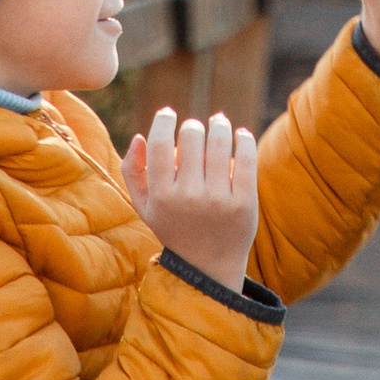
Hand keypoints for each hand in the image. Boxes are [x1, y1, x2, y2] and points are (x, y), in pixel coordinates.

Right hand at [126, 106, 258, 290]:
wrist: (208, 266)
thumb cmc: (174, 227)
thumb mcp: (145, 206)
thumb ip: (133, 171)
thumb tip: (140, 135)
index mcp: (162, 196)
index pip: (159, 144)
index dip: (164, 120)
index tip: (168, 113)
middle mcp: (189, 197)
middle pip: (191, 136)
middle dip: (192, 126)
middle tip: (195, 129)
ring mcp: (218, 200)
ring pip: (220, 141)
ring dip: (219, 124)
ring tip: (219, 123)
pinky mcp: (244, 203)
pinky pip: (246, 158)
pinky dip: (244, 139)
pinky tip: (240, 135)